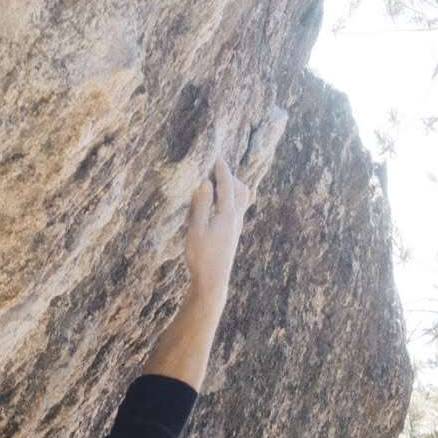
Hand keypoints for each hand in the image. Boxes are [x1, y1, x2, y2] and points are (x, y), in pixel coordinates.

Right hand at [184, 156, 251, 307]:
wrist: (213, 280)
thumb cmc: (201, 256)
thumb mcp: (196, 229)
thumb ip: (200, 205)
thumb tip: (205, 184)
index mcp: (227, 214)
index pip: (227, 185)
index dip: (222, 170)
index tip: (217, 157)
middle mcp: (236, 218)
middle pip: (240, 190)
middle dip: (230, 177)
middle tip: (216, 170)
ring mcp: (236, 227)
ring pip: (241, 200)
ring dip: (232, 188)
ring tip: (218, 185)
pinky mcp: (233, 234)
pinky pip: (236, 209)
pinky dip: (230, 199)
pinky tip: (219, 205)